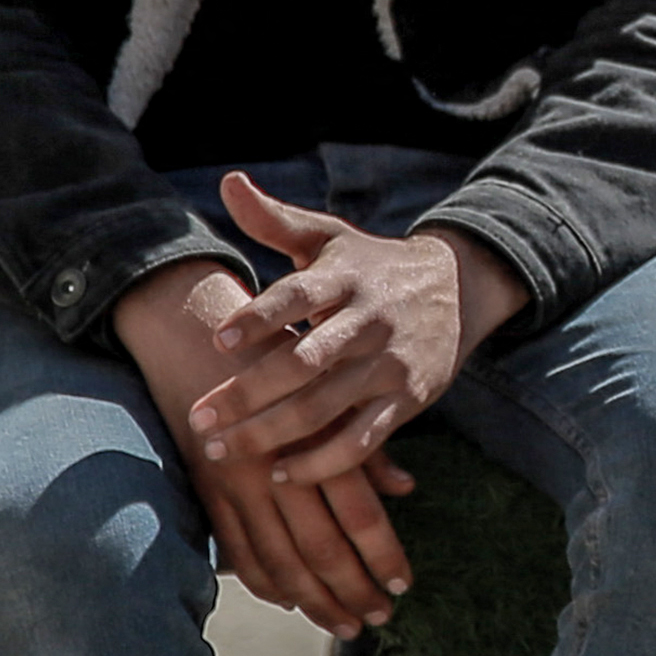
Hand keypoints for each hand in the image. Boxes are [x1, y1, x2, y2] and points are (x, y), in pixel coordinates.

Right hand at [113, 260, 412, 635]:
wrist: (195, 329)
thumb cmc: (278, 353)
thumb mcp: (333, 387)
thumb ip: (368, 442)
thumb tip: (406, 489)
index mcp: (317, 436)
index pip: (360, 515)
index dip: (383, 556)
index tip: (403, 587)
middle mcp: (276, 464)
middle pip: (322, 548)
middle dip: (352, 590)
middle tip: (378, 620)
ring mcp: (235, 482)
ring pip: (279, 559)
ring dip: (313, 599)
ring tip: (342, 624)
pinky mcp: (205, 489)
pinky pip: (236, 549)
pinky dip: (264, 581)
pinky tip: (288, 600)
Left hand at [199, 172, 523, 492]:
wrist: (456, 288)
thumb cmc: (370, 265)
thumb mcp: (329, 237)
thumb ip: (275, 220)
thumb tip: (230, 182)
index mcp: (345, 277)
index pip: (299, 296)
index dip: (260, 317)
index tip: (218, 340)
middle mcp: (369, 321)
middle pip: (304, 363)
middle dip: (248, 394)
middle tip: (199, 418)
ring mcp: (390, 365)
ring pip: (325, 408)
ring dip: (271, 435)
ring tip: (222, 451)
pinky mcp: (407, 400)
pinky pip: (362, 440)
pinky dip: (322, 462)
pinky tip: (281, 473)